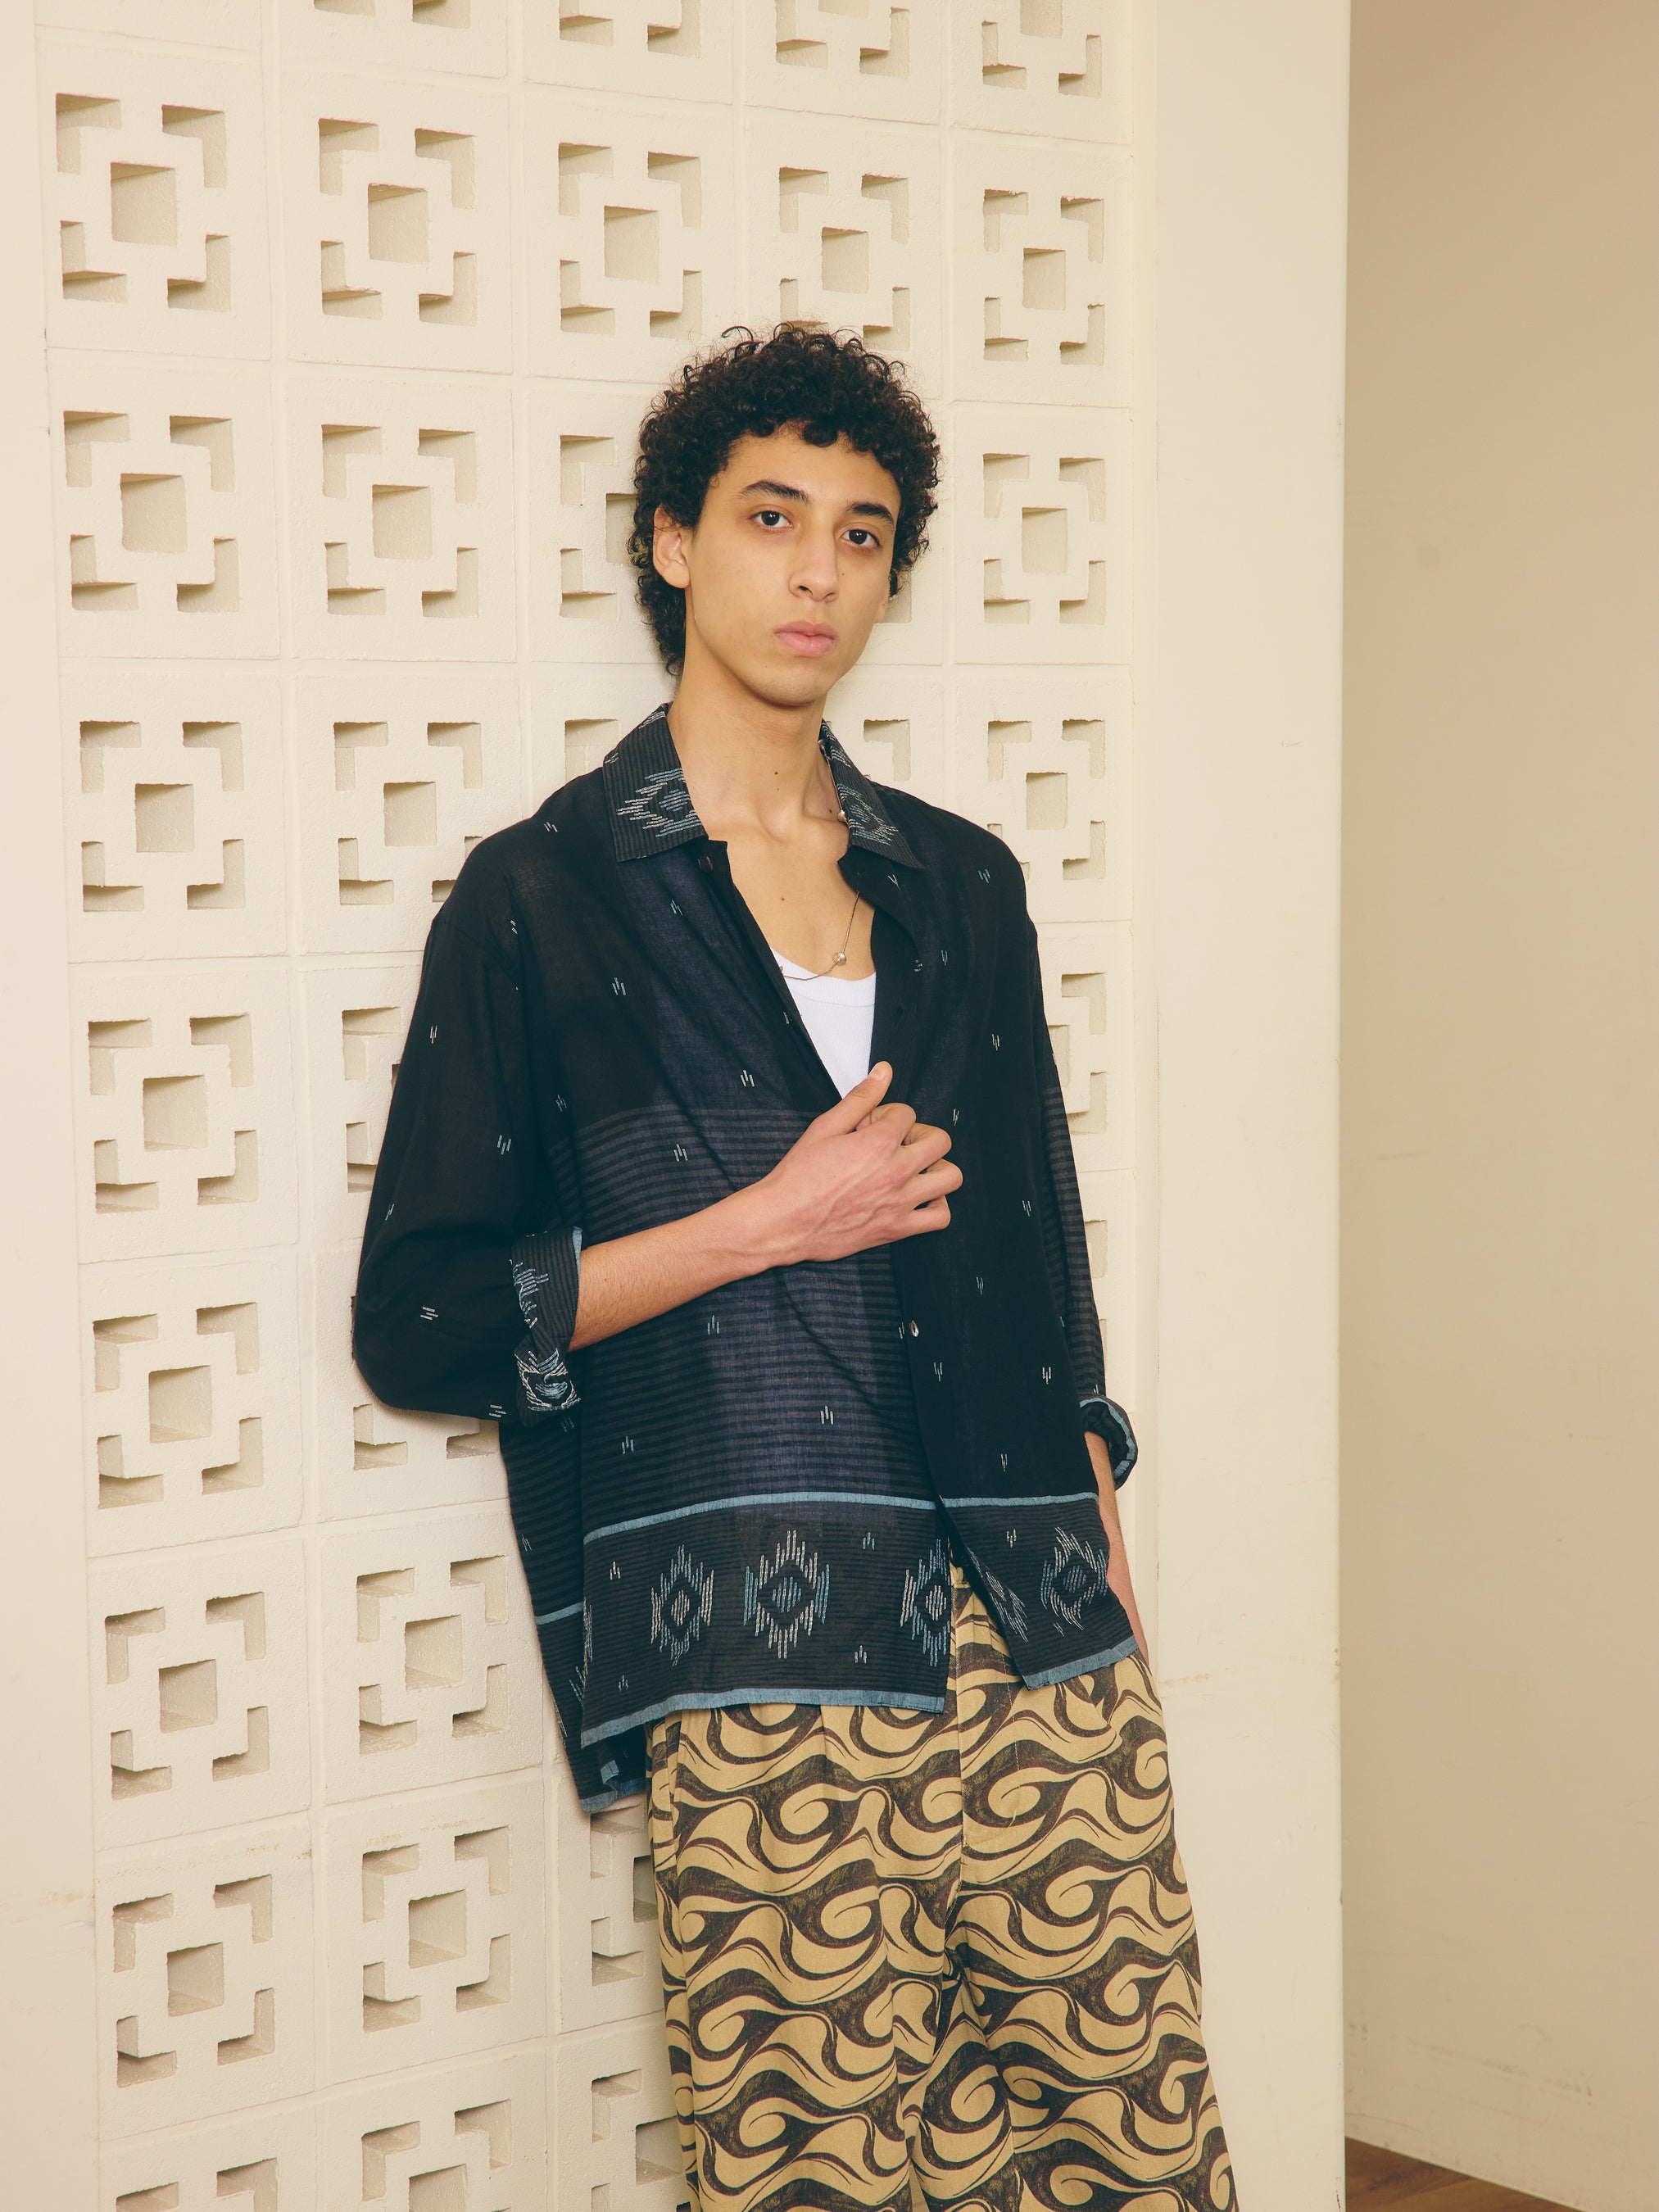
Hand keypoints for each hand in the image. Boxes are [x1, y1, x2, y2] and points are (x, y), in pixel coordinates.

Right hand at [749, 1061, 962, 1265]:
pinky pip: (940, 1218)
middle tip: (901, 1142)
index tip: (871, 1127)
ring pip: (951, 1177)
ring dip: (937, 1168)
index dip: (889, 1116)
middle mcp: (896, 1171)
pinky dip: (938, 1206)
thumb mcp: (825, 1127)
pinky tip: (920, 1197)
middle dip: (921, 1135)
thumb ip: (861, 1098)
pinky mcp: (897, 1228)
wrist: (784, 1221)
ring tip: (916, 1168)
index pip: (907, 1114)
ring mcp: (900, 1201)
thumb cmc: (798, 1177)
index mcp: (879, 1142)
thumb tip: (884, 1073)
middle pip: (940, 1140)